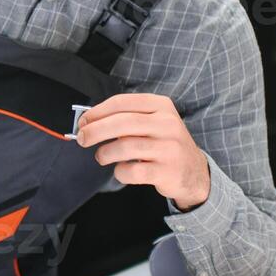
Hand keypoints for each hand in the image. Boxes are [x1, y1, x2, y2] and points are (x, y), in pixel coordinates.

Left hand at [75, 93, 210, 208]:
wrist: (194, 171)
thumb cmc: (163, 143)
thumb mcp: (152, 122)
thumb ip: (126, 118)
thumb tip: (88, 122)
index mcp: (161, 106)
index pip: (122, 103)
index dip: (97, 112)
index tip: (83, 121)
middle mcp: (167, 124)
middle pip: (122, 123)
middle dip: (95, 131)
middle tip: (82, 139)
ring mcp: (169, 148)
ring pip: (125, 147)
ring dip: (105, 153)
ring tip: (101, 157)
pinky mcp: (167, 171)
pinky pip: (132, 171)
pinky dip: (120, 172)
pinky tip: (121, 170)